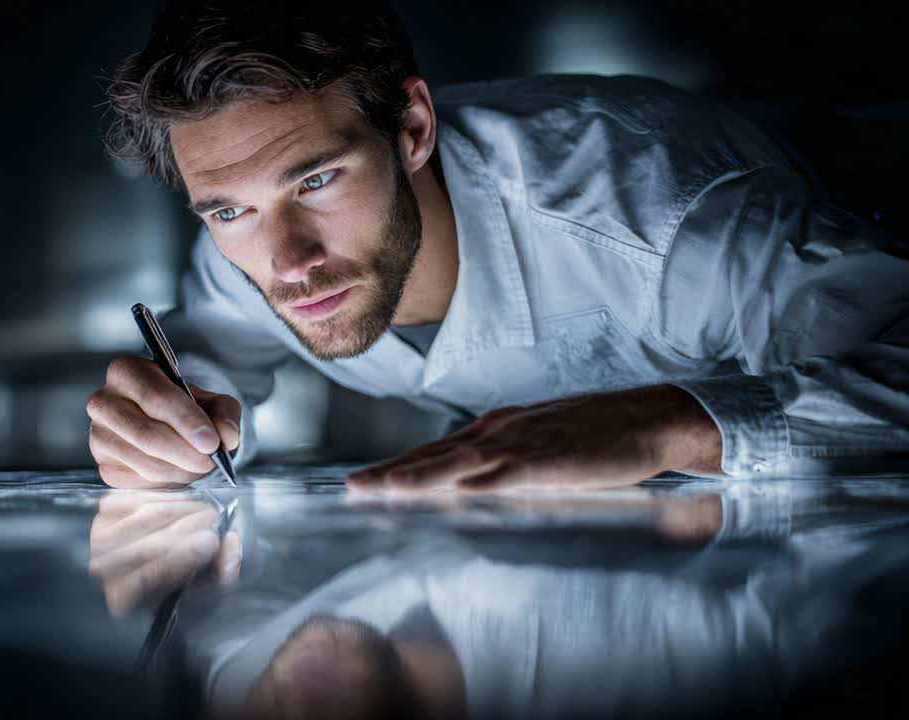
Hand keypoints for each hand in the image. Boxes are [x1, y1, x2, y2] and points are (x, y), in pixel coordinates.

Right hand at [87, 356, 241, 487]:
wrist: (167, 426)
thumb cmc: (187, 409)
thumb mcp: (213, 402)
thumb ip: (225, 414)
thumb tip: (225, 437)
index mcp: (127, 371)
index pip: (156, 398)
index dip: (187, 422)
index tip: (212, 442)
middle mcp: (104, 401)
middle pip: (147, 434)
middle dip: (185, 452)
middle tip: (211, 461)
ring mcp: (99, 435)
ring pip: (145, 461)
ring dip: (180, 470)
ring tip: (200, 466)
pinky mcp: (104, 464)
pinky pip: (139, 481)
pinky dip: (167, 481)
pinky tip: (179, 470)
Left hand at [87, 491, 241, 616]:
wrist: (166, 541)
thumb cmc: (185, 567)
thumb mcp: (207, 578)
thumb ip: (222, 568)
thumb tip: (231, 548)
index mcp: (124, 600)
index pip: (144, 581)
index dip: (179, 561)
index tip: (210, 541)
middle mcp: (104, 569)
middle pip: (143, 548)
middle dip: (184, 531)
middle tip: (215, 520)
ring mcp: (100, 535)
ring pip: (145, 519)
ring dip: (181, 511)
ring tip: (207, 510)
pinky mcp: (106, 508)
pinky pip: (141, 498)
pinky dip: (168, 497)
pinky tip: (186, 502)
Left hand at [347, 384, 721, 491]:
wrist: (650, 417)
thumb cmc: (598, 434)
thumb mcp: (539, 442)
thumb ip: (505, 461)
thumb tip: (472, 483)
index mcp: (496, 428)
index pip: (436, 450)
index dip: (398, 465)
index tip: (364, 479)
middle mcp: (501, 430)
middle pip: (436, 455)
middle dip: (392, 472)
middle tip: (352, 487)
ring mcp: (525, 443)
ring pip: (462, 463)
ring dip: (422, 476)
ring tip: (386, 488)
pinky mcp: (553, 459)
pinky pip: (512, 474)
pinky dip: (482, 484)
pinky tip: (457, 495)